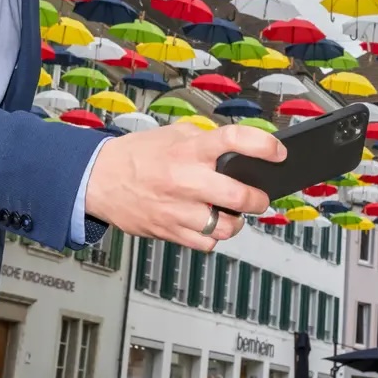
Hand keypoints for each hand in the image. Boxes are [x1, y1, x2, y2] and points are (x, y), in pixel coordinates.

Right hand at [85, 122, 285, 250]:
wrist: (98, 179)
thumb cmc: (138, 155)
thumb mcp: (174, 134)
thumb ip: (206, 139)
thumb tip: (239, 148)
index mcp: (189, 149)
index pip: (235, 140)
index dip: (264, 146)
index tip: (278, 152)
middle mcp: (186, 179)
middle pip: (240, 196)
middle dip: (258, 199)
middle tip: (259, 196)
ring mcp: (178, 209)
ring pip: (226, 227)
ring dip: (236, 222)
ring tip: (232, 213)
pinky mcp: (169, 231)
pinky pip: (206, 244)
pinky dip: (213, 237)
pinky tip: (208, 224)